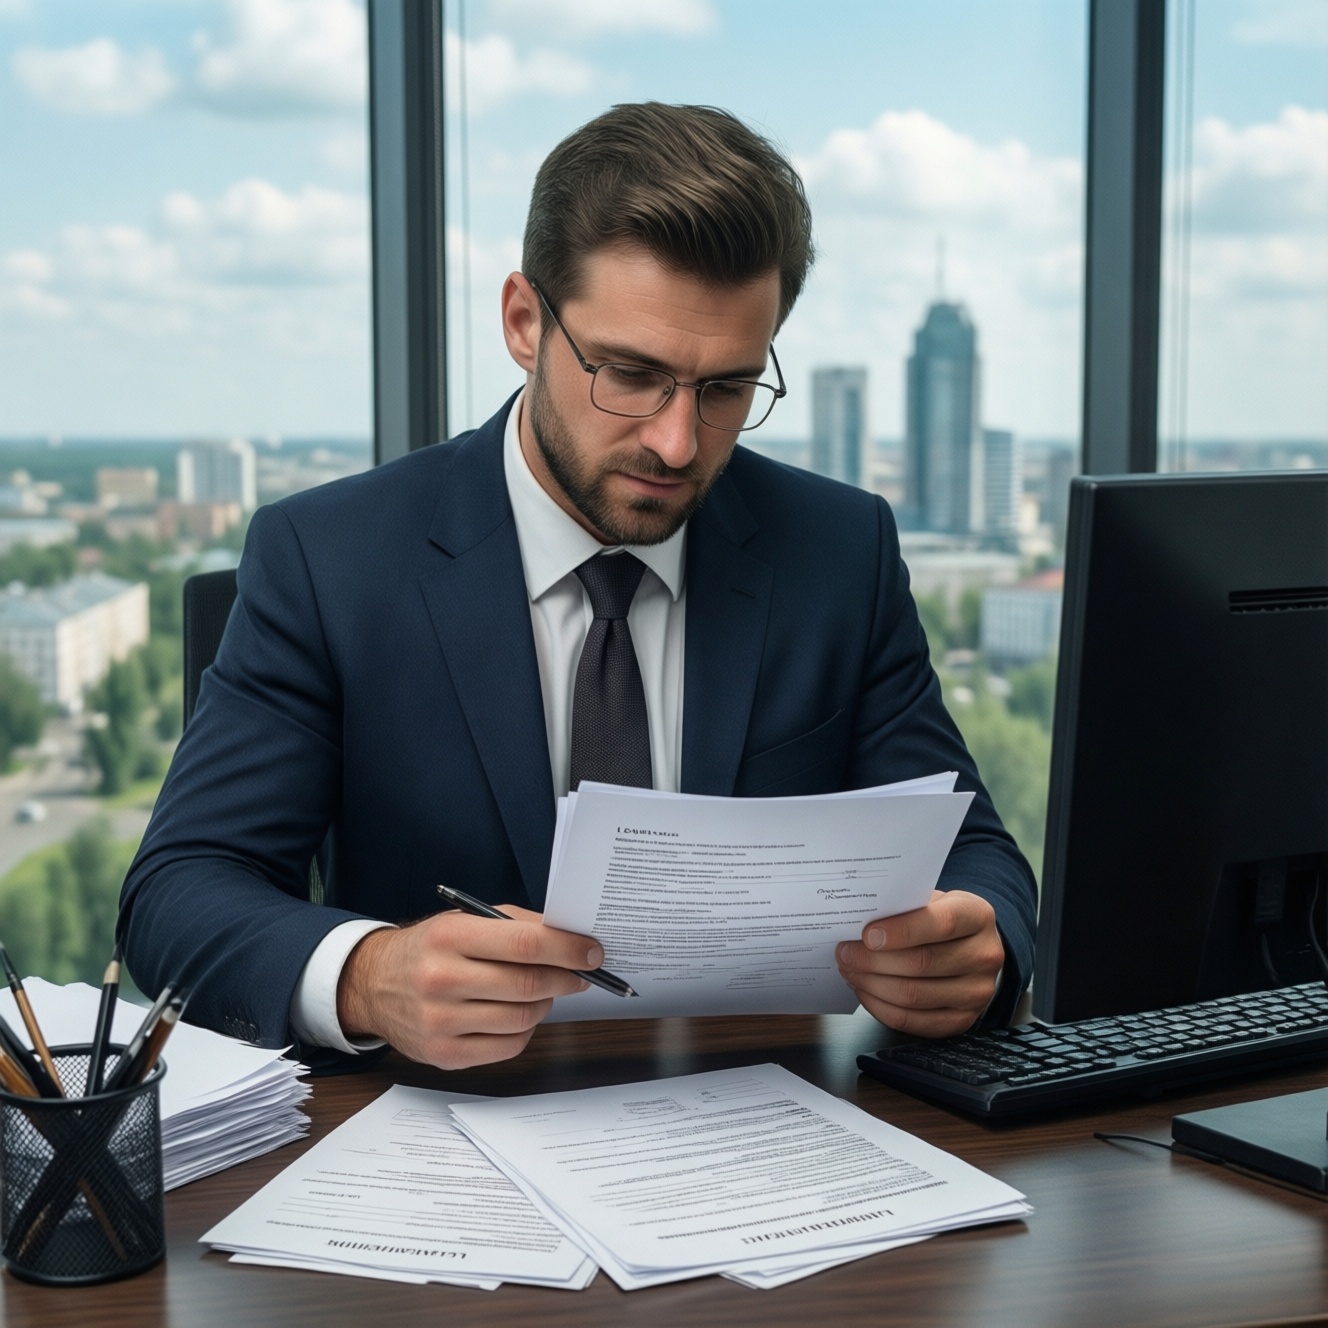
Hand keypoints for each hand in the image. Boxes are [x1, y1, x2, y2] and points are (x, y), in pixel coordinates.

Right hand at [336, 906, 600, 1068]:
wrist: (375, 984)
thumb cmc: (431, 948)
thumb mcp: (466, 920)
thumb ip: (517, 926)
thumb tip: (571, 940)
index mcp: (449, 937)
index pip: (525, 944)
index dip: (567, 949)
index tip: (593, 952)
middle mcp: (440, 979)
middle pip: (528, 984)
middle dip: (566, 978)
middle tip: (580, 973)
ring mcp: (440, 1022)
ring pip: (523, 1018)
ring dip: (546, 1004)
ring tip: (543, 991)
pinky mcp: (443, 1055)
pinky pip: (508, 1046)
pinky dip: (525, 1030)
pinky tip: (517, 1014)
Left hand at [835, 889, 1004, 1037]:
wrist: (972, 948)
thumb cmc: (942, 920)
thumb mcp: (932, 901)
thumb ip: (903, 907)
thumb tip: (857, 918)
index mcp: (978, 916)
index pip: (941, 924)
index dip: (901, 931)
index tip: (867, 935)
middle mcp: (984, 956)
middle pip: (922, 963)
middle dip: (873, 960)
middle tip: (845, 953)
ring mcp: (977, 993)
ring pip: (914, 995)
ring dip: (871, 984)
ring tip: (850, 970)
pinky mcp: (962, 1021)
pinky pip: (913, 1021)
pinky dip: (880, 1007)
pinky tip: (865, 990)